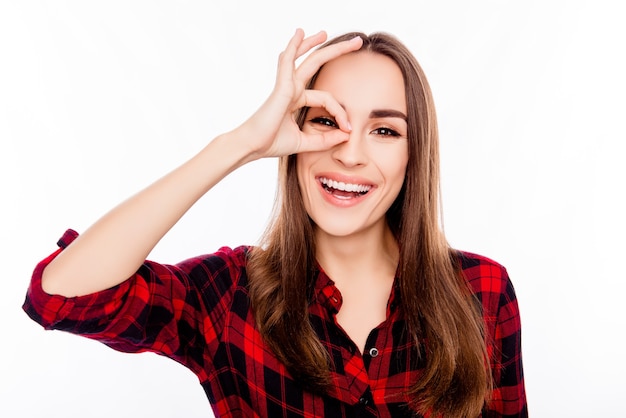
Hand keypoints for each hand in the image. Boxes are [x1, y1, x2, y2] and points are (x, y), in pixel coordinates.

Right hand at [236, 28, 362, 159]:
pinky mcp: (281, 87)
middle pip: (316, 65)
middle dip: (336, 52)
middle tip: (356, 42)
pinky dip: (293, 47)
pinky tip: (299, 34)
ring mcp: (286, 86)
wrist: (252, 146)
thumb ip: (324, 140)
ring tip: (326, 32)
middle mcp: (292, 89)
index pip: (327, 99)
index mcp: (296, 100)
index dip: (340, 113)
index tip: (348, 129)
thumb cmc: (271, 143)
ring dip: (315, 43)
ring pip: (305, 59)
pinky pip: (288, 62)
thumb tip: (346, 135)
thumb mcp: (304, 142)